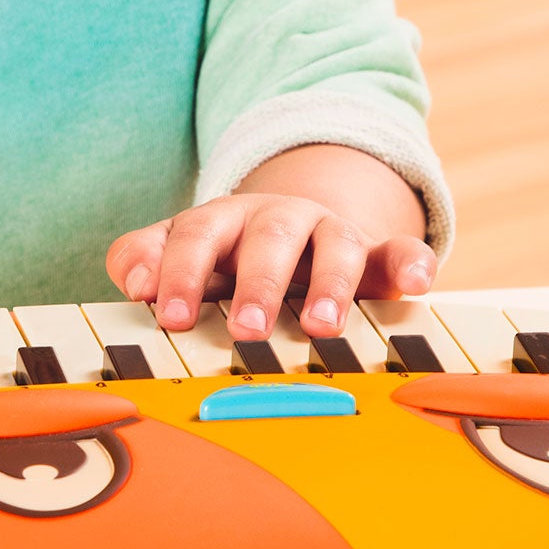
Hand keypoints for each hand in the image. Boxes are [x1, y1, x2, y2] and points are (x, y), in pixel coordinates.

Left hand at [107, 153, 434, 343]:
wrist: (294, 229)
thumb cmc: (227, 256)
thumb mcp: (184, 252)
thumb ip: (145, 258)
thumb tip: (131, 280)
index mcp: (223, 219)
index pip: (196, 236)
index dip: (180, 271)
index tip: (167, 312)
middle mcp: (277, 220)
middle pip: (267, 238)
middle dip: (257, 283)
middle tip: (246, 329)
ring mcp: (328, 233)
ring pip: (334, 245)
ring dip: (329, 284)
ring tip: (323, 326)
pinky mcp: (375, 254)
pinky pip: (398, 252)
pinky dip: (409, 264)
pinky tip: (416, 284)